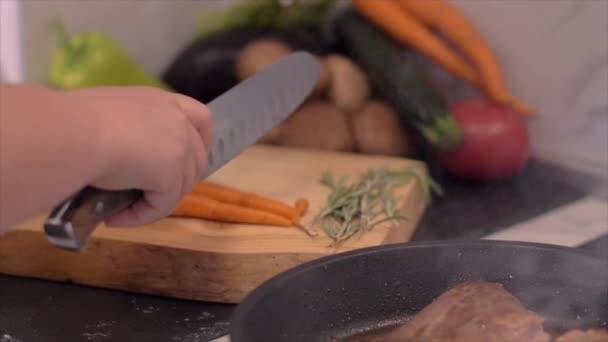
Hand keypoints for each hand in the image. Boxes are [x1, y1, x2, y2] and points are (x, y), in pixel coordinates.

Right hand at [65, 86, 211, 226]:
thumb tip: (113, 145)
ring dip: (155, 202)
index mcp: (163, 102)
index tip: (186, 158)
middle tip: (148, 194)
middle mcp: (178, 123)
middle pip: (197, 157)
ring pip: (180, 186)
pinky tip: (115, 219)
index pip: (200, 117)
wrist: (74, 132)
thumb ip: (125, 126)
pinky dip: (140, 216)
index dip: (200, 139)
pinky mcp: (170, 178)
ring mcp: (180, 150)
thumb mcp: (109, 112)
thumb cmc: (77, 118)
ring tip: (123, 210)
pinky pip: (161, 206)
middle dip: (179, 179)